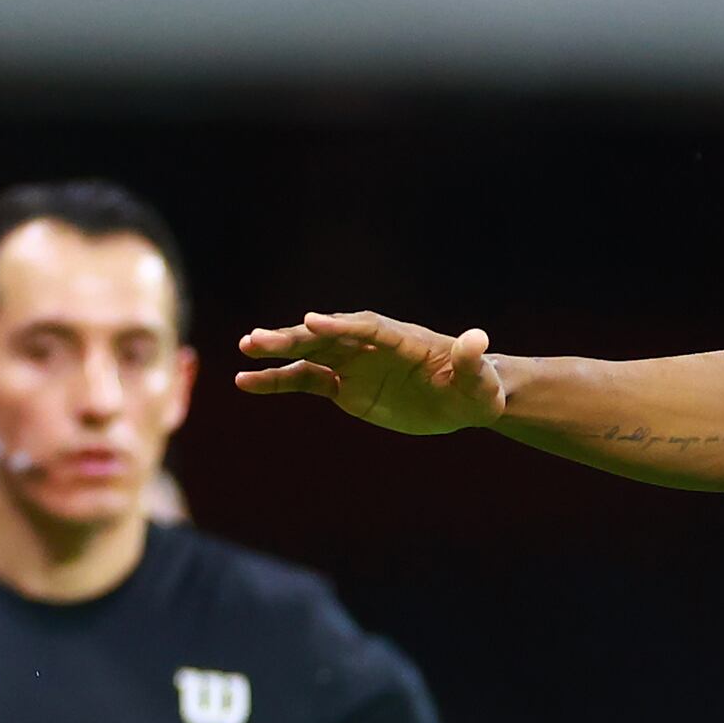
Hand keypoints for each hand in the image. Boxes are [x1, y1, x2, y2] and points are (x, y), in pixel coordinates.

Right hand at [232, 312, 506, 436]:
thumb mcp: (479, 381)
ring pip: (309, 354)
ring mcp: (354, 364)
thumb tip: (478, 338)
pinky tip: (246, 383)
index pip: (367, 328)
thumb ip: (472, 362)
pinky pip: (306, 380)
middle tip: (257, 339)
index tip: (310, 321)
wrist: (463, 401)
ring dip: (278, 353)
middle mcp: (370, 346)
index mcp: (401, 339)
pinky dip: (278, 381)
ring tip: (244, 351)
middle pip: (327, 337)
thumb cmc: (476, 389)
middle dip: (294, 337)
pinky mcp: (344, 386)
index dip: (340, 325)